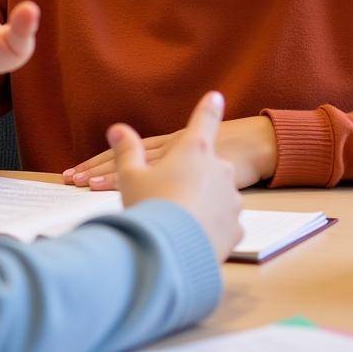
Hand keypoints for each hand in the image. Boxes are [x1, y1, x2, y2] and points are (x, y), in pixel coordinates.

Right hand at [110, 91, 243, 260]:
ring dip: (201, 203)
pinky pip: (222, 221)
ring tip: (178, 220)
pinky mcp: (235, 226)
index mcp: (194, 149)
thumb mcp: (131, 176)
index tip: (216, 96)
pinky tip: (194, 236)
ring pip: (215, 195)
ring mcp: (230, 198)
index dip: (208, 108)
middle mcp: (218, 168)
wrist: (171, 255)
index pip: (204, 120)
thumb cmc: (150, 209)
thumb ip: (126, 150)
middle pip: (205, 165)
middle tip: (170, 195)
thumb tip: (117, 129)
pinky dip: (210, 226)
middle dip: (190, 177)